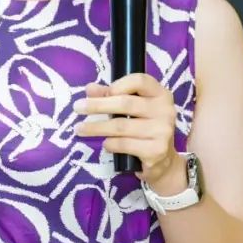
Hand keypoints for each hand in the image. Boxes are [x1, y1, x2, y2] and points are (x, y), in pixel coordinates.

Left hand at [73, 73, 185, 190]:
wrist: (163, 161)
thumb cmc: (145, 128)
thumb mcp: (133, 109)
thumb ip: (112, 95)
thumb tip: (90, 89)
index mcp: (160, 94)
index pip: (140, 81)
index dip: (118, 84)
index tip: (98, 92)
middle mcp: (165, 110)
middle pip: (126, 103)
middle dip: (97, 105)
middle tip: (77, 108)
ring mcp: (162, 131)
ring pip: (121, 126)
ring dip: (97, 127)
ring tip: (80, 129)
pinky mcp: (156, 150)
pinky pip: (125, 144)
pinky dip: (110, 144)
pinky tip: (105, 144)